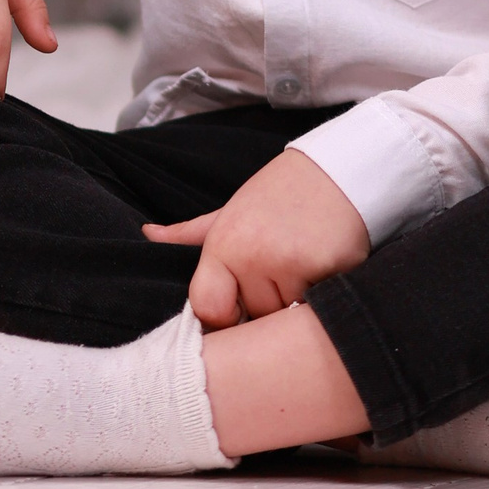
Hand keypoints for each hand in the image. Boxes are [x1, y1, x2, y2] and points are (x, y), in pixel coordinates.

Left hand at [142, 148, 369, 326]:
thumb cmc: (282, 193)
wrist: (340, 171)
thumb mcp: (232, 210)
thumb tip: (149, 235)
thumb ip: (191, 233)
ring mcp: (290, 264)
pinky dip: (321, 297)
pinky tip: (324, 266)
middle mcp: (252, 255)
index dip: (224, 315)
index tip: (239, 304)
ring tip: (303, 261)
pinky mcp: (327, 272)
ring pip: (284, 318)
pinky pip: (316, 310)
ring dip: (295, 302)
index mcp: (224, 243)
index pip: (208, 310)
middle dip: (267, 302)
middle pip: (253, 317)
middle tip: (282, 264)